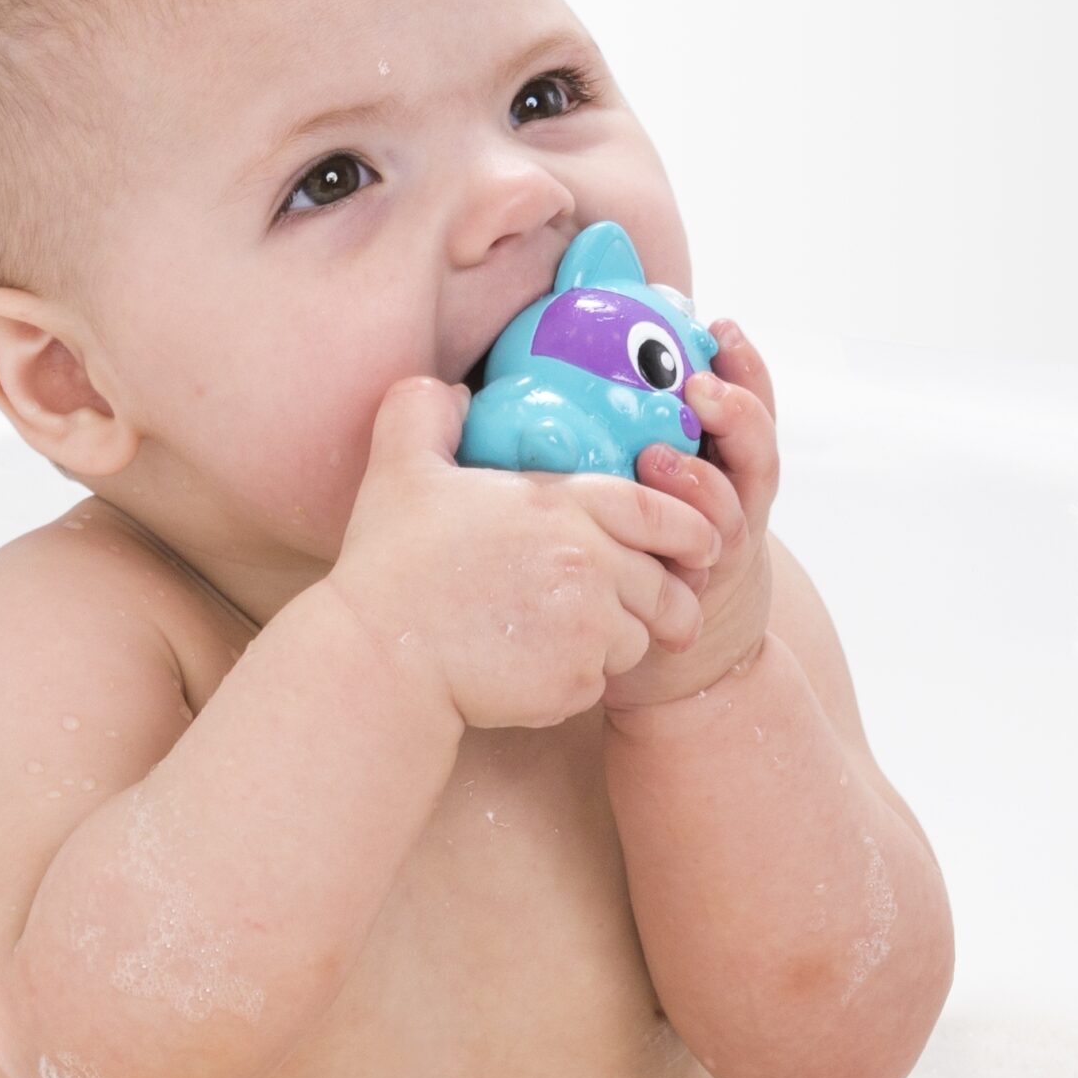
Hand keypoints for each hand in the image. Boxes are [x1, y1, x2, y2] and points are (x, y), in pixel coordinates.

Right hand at [334, 372, 720, 731]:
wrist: (380, 658)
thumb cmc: (390, 566)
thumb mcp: (399, 470)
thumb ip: (426, 413)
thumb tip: (452, 392)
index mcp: (562, 507)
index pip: (659, 511)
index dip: (689, 529)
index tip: (697, 544)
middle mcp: (589, 564)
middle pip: (665, 587)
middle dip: (668, 601)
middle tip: (659, 613)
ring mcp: (586, 628)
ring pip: (635, 640)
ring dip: (614, 642)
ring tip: (566, 641)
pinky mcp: (572, 683)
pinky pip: (598, 685)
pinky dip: (575, 681)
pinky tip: (530, 672)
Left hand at [602, 320, 778, 713]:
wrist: (664, 650)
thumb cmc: (635, 547)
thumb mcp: (640, 484)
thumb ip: (616, 434)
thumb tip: (532, 374)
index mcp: (722, 466)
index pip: (746, 408)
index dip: (743, 367)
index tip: (720, 323)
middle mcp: (733, 506)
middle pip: (755, 452)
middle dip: (737, 413)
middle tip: (700, 385)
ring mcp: (716, 555)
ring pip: (729, 514)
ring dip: (700, 484)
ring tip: (659, 458)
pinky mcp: (691, 601)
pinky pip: (691, 572)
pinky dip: (677, 556)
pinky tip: (649, 544)